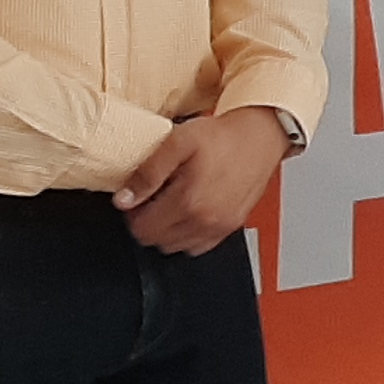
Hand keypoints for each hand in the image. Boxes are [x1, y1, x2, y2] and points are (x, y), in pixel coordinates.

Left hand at [114, 109, 292, 255]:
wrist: (260, 136)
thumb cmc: (223, 137)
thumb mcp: (177, 143)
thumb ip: (147, 173)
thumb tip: (124, 199)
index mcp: (189, 201)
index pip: (142, 229)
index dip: (133, 213)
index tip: (137, 197)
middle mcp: (206, 220)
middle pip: (157, 241)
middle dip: (148, 221)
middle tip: (154, 197)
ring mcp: (220, 227)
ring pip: (176, 247)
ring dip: (167, 229)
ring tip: (173, 202)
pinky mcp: (231, 226)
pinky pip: (199, 246)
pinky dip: (188, 234)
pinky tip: (190, 212)